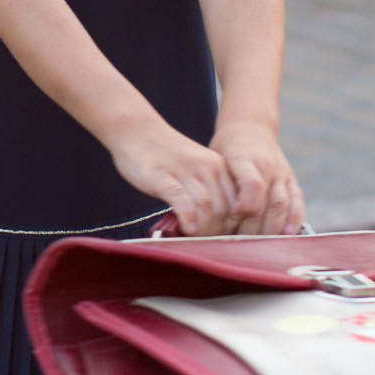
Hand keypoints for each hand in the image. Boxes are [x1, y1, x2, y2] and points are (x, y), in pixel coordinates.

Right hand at [107, 115, 242, 235]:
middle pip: (225, 208)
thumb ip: (204, 191)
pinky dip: (188, 218)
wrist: (135, 129)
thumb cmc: (162, 154)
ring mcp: (186, 170)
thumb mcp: (193, 169)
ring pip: (207, 206)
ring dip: (203, 229)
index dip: (233, 225)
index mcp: (218, 166)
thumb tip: (209, 226)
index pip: (238, 202)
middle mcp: (207, 167)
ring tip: (195, 240)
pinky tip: (186, 230)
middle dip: (217, 232)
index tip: (220, 237)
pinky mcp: (164, 176)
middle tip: (206, 245)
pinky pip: (183, 200)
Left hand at [211, 122, 305, 235]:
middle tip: (241, 243)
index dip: (244, 205)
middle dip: (254, 227)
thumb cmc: (225, 149)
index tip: (233, 218)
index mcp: (243, 158)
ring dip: (272, 229)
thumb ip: (217, 186)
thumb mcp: (215, 160)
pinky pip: (297, 201)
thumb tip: (207, 219)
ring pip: (282, 205)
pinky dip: (294, 219)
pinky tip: (288, 234)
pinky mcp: (291, 179)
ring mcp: (281, 172)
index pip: (252, 184)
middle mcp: (266, 165)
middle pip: (267, 202)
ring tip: (259, 245)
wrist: (249, 126)